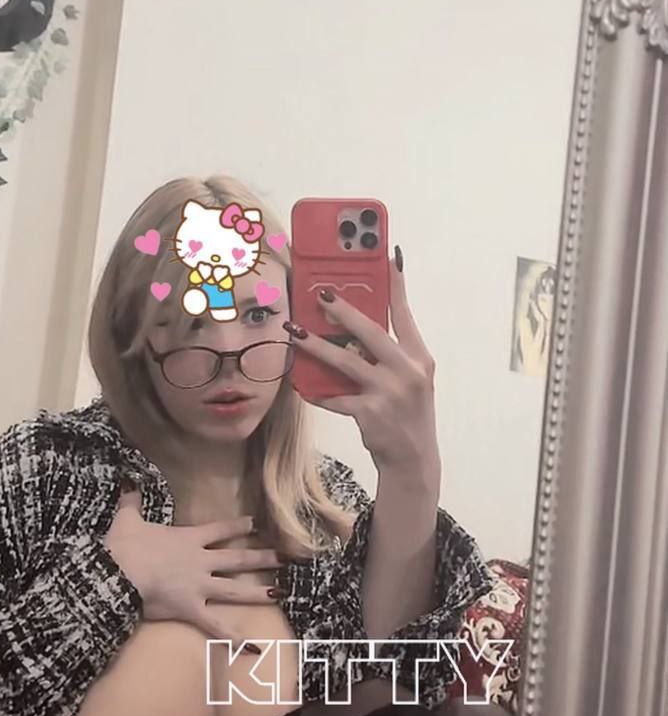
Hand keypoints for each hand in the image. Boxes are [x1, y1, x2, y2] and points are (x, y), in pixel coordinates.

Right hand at [103, 492, 282, 648]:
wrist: (117, 573)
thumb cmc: (123, 547)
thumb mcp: (127, 519)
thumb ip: (131, 501)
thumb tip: (128, 481)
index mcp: (188, 539)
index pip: (220, 530)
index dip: (238, 526)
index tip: (255, 524)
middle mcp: (200, 562)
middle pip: (237, 559)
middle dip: (262, 558)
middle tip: (284, 558)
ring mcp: (199, 587)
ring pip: (235, 589)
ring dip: (259, 592)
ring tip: (281, 593)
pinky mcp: (191, 610)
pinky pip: (216, 627)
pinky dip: (235, 639)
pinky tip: (255, 648)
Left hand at [283, 253, 440, 490]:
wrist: (414, 460)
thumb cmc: (407, 415)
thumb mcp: (411, 381)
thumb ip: (390, 355)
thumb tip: (353, 330)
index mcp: (419, 358)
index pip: (405, 314)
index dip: (396, 285)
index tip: (389, 255)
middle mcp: (407, 371)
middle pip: (370, 332)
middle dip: (343, 310)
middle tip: (320, 293)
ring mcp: (389, 392)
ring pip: (345, 361)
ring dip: (316, 345)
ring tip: (295, 331)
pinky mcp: (370, 413)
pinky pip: (334, 397)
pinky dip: (316, 391)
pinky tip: (301, 384)